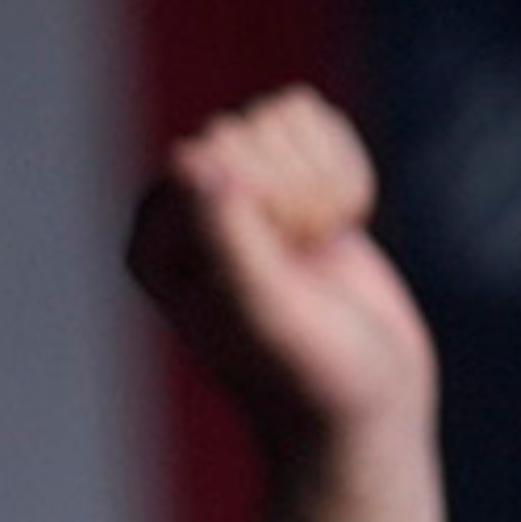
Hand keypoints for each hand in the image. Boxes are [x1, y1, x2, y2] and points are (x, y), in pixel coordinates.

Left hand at [126, 84, 434, 455]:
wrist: (367, 402)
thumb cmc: (307, 372)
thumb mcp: (265, 310)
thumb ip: (226, 236)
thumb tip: (190, 156)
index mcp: (153, 241)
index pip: (209, 154)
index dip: (264, 201)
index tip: (276, 268)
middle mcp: (184, 211)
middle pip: (249, 128)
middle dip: (296, 192)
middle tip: (302, 265)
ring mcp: (236, 192)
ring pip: (286, 120)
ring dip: (324, 184)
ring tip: (317, 252)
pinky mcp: (288, 183)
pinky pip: (321, 127)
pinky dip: (348, 176)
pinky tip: (337, 232)